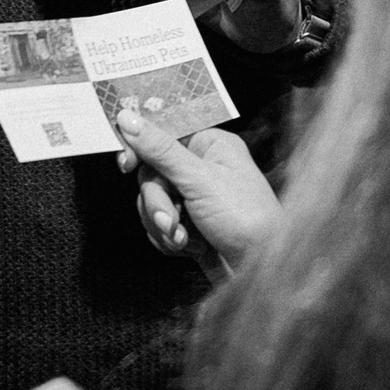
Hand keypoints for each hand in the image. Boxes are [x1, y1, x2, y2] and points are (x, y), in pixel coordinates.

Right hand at [116, 115, 280, 272]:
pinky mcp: (190, 224)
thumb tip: (128, 118)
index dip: (141, 148)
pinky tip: (189, 247)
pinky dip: (168, 238)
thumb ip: (160, 150)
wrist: (262, 271)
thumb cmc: (247, 220)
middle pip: (152, 173)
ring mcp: (195, 198)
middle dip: (158, 201)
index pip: (163, 134)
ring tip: (184, 238)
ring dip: (163, 223)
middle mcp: (202, 167)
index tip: (126, 164)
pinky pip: (158, 224)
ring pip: (152, 201)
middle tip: (172, 218)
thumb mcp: (200, 180)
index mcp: (211, 145)